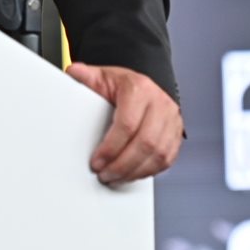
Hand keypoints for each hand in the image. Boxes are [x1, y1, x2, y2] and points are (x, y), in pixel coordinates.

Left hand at [66, 61, 182, 184]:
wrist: (143, 86)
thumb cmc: (123, 84)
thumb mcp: (103, 76)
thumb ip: (86, 76)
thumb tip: (73, 72)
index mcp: (140, 89)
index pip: (127, 124)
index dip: (111, 147)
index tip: (97, 161)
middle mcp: (160, 104)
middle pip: (145, 143)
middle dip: (122, 165)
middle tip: (105, 174)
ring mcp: (172, 120)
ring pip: (158, 155)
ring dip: (135, 171)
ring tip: (115, 177)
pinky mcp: (176, 134)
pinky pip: (167, 159)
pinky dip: (148, 171)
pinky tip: (132, 174)